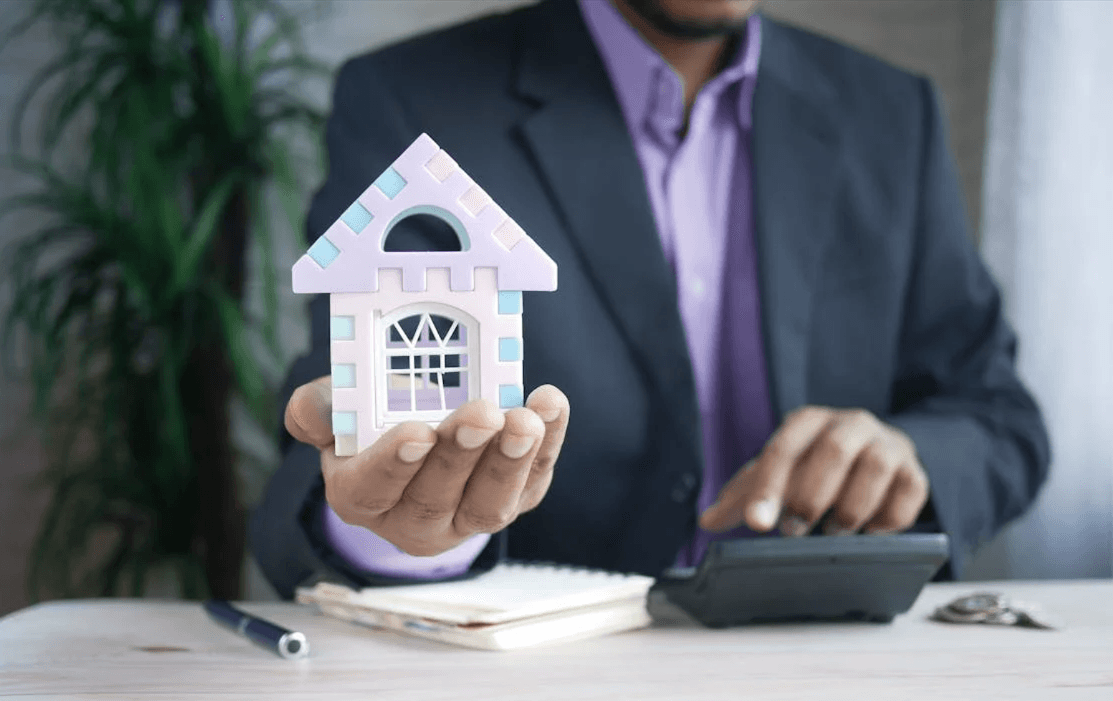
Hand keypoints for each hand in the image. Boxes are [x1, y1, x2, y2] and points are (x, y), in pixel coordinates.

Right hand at [285, 376, 569, 556]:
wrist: (420, 429)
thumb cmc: (373, 419)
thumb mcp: (337, 409)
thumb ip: (319, 409)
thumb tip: (312, 409)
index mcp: (361, 496)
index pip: (373, 488)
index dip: (395, 463)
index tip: (417, 432)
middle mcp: (413, 520)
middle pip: (436, 498)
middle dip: (461, 455)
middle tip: (482, 414)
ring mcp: (467, 517)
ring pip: (489, 504)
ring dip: (511, 461)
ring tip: (525, 420)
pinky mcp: (512, 500)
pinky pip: (532, 482)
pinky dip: (547, 446)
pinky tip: (550, 406)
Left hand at [699, 406, 928, 536]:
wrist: (874, 452)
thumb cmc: (815, 466)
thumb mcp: (777, 475)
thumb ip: (743, 497)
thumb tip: (707, 521)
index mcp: (807, 422)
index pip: (783, 450)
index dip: (768, 489)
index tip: (757, 524)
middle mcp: (849, 424)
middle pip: (833, 451)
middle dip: (811, 497)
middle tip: (794, 532)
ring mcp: (886, 445)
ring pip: (874, 469)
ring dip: (851, 509)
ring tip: (833, 532)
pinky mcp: (914, 471)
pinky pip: (909, 491)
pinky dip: (888, 518)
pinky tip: (870, 531)